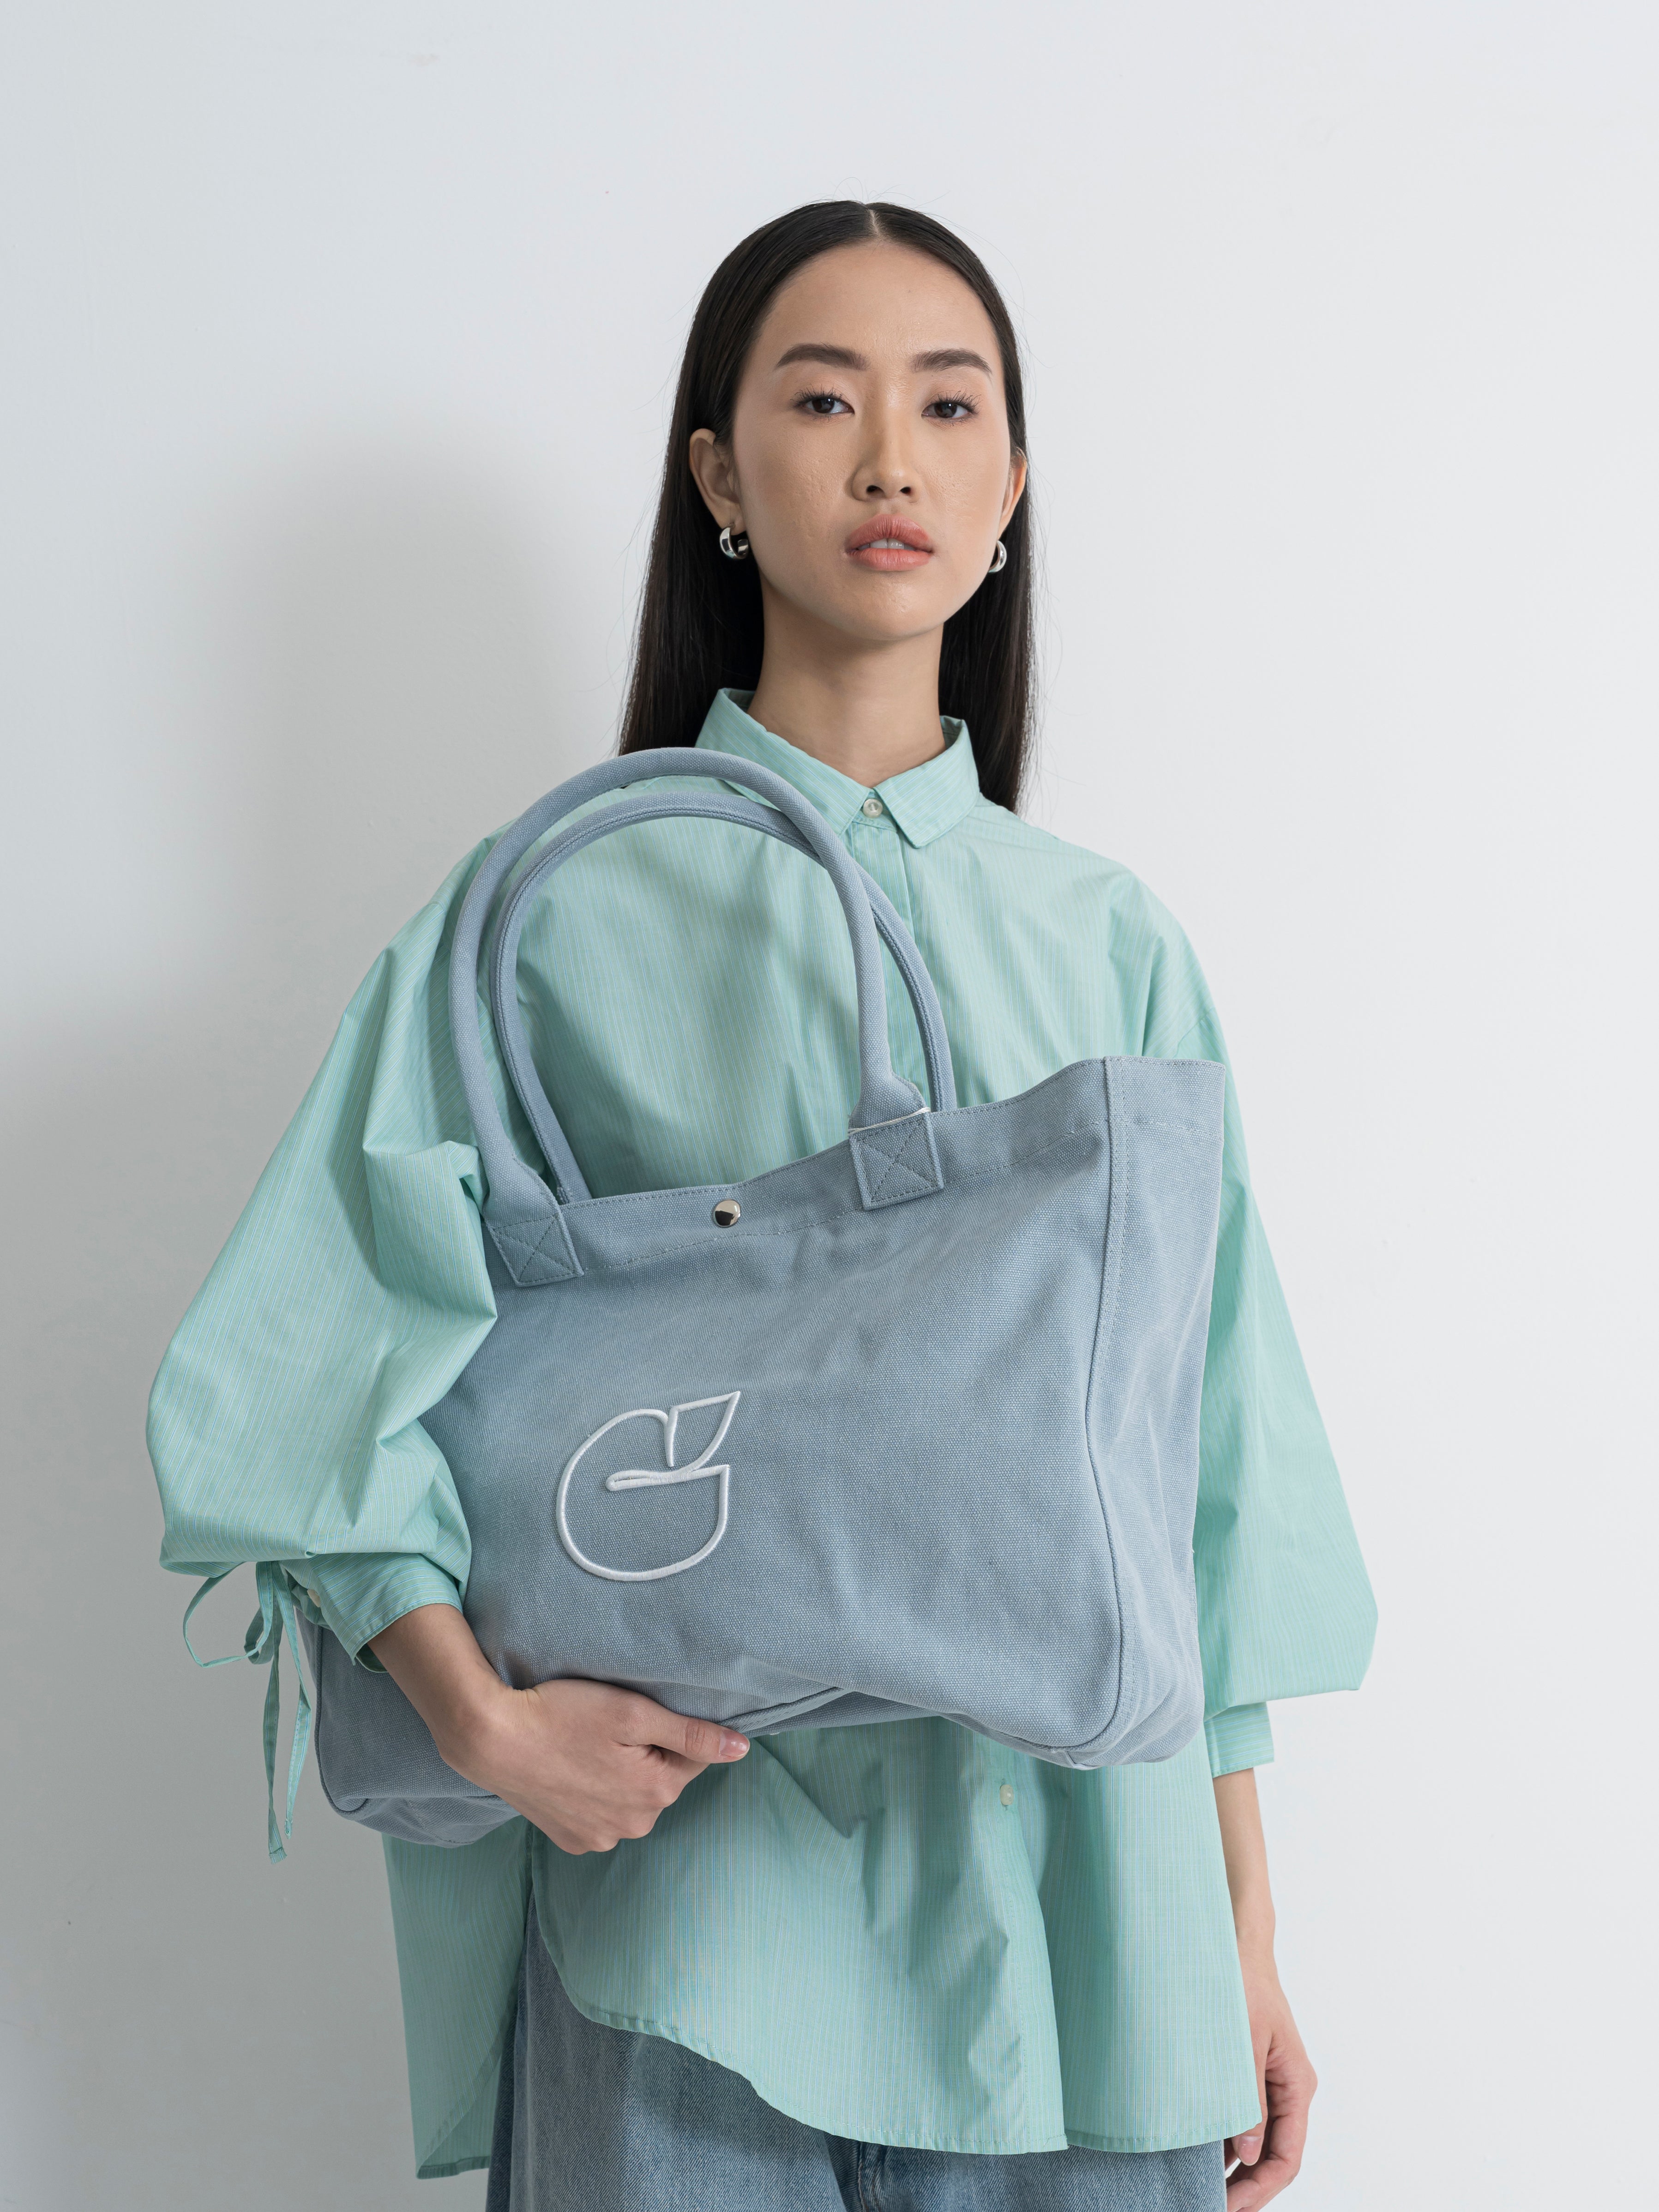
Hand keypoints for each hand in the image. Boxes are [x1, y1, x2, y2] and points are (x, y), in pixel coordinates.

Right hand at [368, 1604, 748, 1853]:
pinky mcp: (571, 1840)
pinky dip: (593, 1792)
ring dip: (620, 1774)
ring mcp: (599, 1838)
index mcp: (656, 1793)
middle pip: (660, 1779)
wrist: (491, 1739)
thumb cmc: (563, 1714)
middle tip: (606, 1725)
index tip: (637, 1712)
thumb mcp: (634, 1713)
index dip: (668, 1728)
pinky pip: (600, 1813)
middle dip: (646, 1752)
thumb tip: (743, 1749)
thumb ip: (693, 1733)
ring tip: (585, 1745)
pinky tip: (571, 1768)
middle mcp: (633, 1826)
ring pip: (630, 1797)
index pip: (690, 1756)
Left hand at [1223, 1942, 1316, 2207]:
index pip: (1286, 2157)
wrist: (1235, 1944)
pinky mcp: (1249, 2074)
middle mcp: (1287, 2090)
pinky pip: (1241, 2117)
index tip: (1228, 2208)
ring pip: (1256, 2141)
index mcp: (1296, 2085)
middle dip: (1245, 2186)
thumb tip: (1247, 2153)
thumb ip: (1248, 2098)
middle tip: (1207, 2204)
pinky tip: (1198, 2153)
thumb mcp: (1244, 2042)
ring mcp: (1269, 2082)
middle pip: (1273, 2156)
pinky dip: (1223, 2139)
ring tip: (1199, 2187)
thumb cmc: (1242, 1983)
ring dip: (1232, 2167)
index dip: (1260, 2189)